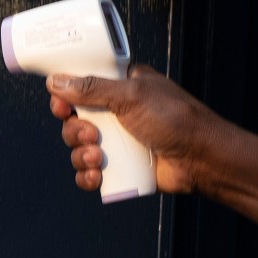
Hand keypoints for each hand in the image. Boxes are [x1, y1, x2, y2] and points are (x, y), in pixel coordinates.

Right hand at [46, 67, 239, 196]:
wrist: (201, 159)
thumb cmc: (176, 120)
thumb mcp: (131, 96)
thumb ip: (92, 88)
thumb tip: (57, 81)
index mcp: (120, 88)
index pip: (81, 87)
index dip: (65, 97)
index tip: (61, 105)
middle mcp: (116, 113)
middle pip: (74, 120)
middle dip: (75, 131)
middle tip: (92, 135)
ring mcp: (118, 141)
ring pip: (79, 148)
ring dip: (81, 155)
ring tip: (98, 158)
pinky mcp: (120, 167)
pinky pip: (90, 173)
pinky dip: (87, 176)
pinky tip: (97, 176)